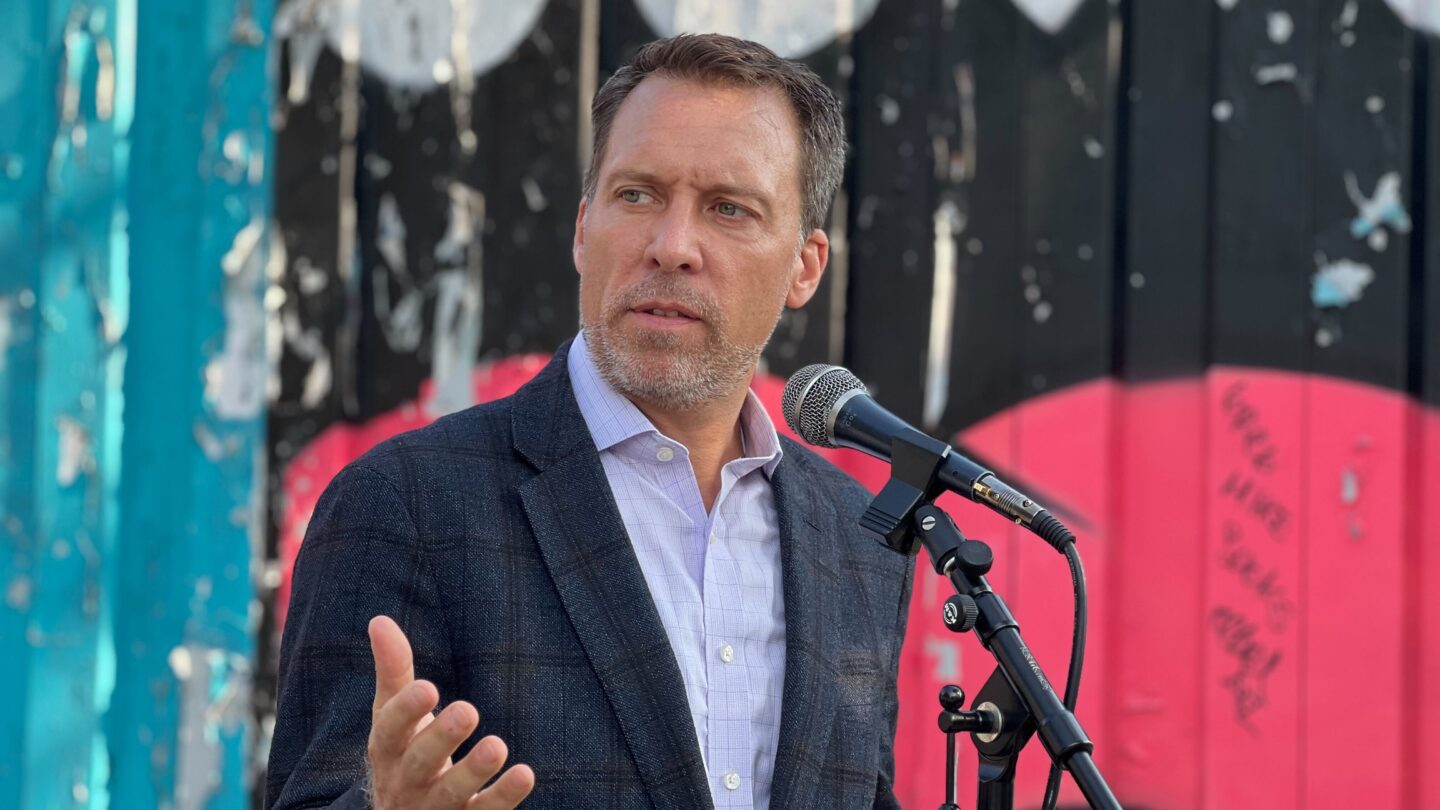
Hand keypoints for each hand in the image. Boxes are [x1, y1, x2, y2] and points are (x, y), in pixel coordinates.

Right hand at [367, 615, 535, 808]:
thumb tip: (379, 619)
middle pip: (419, 762)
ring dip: (472, 772)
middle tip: (468, 710)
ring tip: (497, 746)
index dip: (406, 710)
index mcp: (387, 749)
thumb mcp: (392, 713)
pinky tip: (525, 774)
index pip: (389, 730)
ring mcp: (434, 808)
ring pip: (450, 794)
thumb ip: (392, 670)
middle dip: (441, 738)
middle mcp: (406, 782)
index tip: (428, 687)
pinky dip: (502, 797)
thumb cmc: (403, 751)